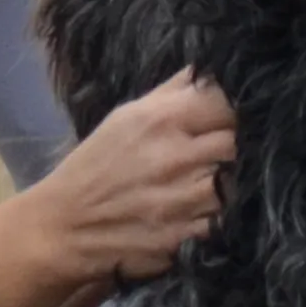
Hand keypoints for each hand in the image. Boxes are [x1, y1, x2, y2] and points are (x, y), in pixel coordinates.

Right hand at [26, 70, 234, 288]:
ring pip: (238, 183)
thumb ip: (172, 92)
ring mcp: (183, 201)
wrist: (64, 227)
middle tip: (232, 149)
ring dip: (234, 182)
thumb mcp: (126, 116)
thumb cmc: (96, 165)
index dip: (239, 108)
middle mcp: (176, 157)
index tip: (237, 115)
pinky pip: (224, 220)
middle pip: (240, 142)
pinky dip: (222, 215)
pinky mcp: (185, 238)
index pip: (228, 102)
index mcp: (161, 120)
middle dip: (241, 145)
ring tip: (218, 180)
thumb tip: (210, 68)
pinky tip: (207, 210)